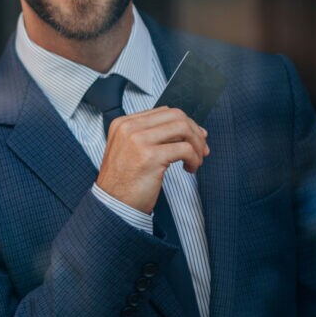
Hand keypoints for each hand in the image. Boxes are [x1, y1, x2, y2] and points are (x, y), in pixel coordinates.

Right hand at [95, 106, 209, 212]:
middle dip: (195, 132)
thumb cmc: (125, 181)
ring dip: (197, 145)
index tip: (195, 138)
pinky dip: (194, 159)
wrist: (114, 204)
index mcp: (123, 123)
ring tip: (196, 160)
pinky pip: (185, 149)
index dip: (185, 123)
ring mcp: (139, 141)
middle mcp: (129, 128)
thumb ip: (150, 135)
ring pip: (183, 128)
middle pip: (176, 116)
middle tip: (201, 149)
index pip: (164, 112)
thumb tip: (186, 128)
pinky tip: (190, 169)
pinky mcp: (150, 157)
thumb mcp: (129, 149)